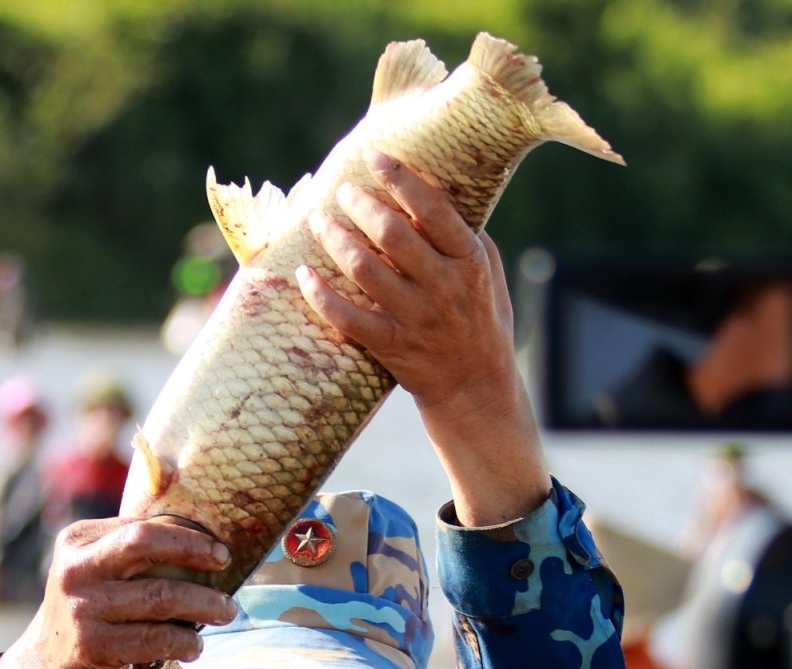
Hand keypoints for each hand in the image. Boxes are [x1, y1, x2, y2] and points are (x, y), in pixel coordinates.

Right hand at [0, 518, 232, 668]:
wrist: (49, 663)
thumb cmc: (92, 610)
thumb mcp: (98, 569)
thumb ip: (134, 548)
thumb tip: (202, 536)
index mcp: (78, 540)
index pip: (141, 526)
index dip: (187, 535)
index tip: (220, 551)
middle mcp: (75, 570)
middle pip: (144, 545)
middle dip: (193, 553)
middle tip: (226, 572)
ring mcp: (82, 609)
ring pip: (158, 597)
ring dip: (202, 604)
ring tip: (224, 612)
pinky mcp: (92, 647)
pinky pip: (153, 639)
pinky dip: (182, 641)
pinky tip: (195, 645)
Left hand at [298, 149, 547, 526]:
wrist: (477, 389)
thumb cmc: (481, 322)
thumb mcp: (488, 275)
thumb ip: (466, 236)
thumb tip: (432, 189)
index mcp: (470, 262)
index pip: (432, 208)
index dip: (399, 178)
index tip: (374, 156)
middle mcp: (444, 287)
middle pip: (391, 233)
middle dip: (359, 205)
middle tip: (341, 192)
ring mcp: (416, 318)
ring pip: (364, 269)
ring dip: (335, 240)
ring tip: (319, 221)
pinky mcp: (391, 346)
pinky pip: (347, 317)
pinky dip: (320, 295)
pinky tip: (303, 274)